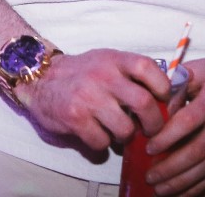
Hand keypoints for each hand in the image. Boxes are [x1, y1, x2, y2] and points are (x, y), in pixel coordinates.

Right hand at [14, 49, 169, 150]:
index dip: (162, 87)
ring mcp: (88, 97)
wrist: (39, 78)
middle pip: (143, 103)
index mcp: (113, 60)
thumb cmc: (81, 73)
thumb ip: (131, 74)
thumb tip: (165, 97)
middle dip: (153, 124)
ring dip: (125, 137)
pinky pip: (101, 143)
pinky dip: (102, 145)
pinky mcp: (75, 117)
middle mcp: (102, 75)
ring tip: (118, 132)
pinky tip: (96, 135)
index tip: (162, 100)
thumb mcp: (106, 62)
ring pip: (125, 129)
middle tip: (150, 130)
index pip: (148, 68)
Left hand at [143, 48, 204, 195]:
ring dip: (183, 182)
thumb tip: (157, 114)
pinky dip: (201, 185)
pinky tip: (184, 193)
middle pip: (198, 151)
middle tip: (150, 176)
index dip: (167, 137)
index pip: (188, 121)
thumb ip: (175, 88)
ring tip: (161, 190)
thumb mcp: (198, 69)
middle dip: (172, 168)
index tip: (149, 147)